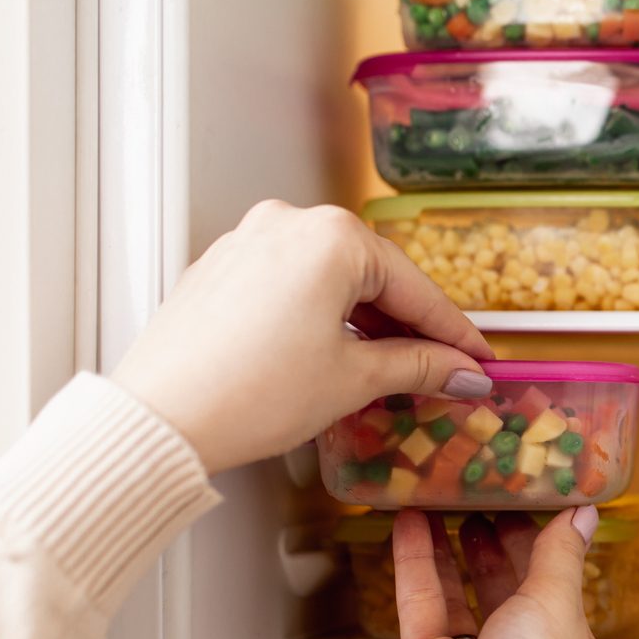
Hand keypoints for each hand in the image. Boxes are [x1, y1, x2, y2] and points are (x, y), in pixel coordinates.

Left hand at [111, 200, 493, 473]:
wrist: (161, 417)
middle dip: (409, 326)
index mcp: (331, 236)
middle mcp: (288, 222)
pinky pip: (290, 283)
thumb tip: (459, 370)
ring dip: (364, 321)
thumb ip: (418, 366)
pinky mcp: (221, 267)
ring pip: (330, 278)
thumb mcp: (353, 379)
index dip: (454, 334)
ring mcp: (248, 240)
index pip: (415, 289)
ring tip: (390, 369)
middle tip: (443, 369)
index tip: (478, 360)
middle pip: (373, 276)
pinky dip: (320, 314)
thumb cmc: (249, 393)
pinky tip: (332, 353)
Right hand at [387, 506, 608, 638]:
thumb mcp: (558, 605)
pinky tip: (408, 524)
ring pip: (459, 593)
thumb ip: (560, 555)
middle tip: (479, 495)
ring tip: (440, 500)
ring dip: (450, 546)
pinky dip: (415, 564)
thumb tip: (583, 514)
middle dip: (494, 541)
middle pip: (506, 586)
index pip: (556, 583)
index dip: (540, 541)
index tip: (525, 499)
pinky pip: (421, 605)